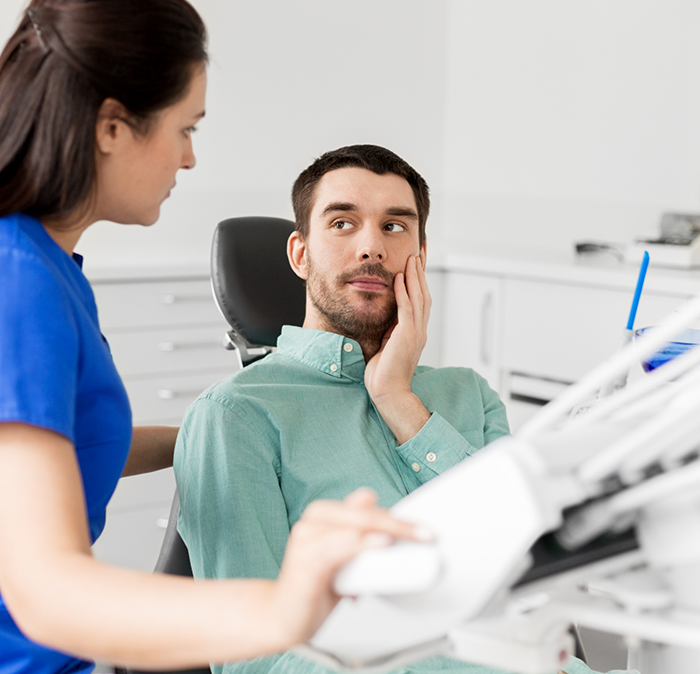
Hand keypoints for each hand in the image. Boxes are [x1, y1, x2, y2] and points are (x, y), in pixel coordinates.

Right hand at [270, 488, 431, 646]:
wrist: (282, 617)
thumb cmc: (314, 587)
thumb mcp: (346, 560)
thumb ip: (363, 541)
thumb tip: (388, 528)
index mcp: (324, 515)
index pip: (367, 508)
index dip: (397, 516)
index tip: (424, 530)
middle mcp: (313, 521)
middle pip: (364, 514)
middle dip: (398, 524)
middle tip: (425, 535)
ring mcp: (306, 538)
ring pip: (354, 526)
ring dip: (385, 530)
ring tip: (409, 537)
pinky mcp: (304, 560)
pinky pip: (338, 547)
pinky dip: (362, 544)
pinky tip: (380, 544)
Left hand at [364, 255, 431, 442]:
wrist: (388, 392)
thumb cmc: (383, 373)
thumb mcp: (387, 345)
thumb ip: (389, 329)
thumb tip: (384, 317)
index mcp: (415, 332)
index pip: (420, 300)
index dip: (419, 280)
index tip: (416, 263)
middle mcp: (419, 329)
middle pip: (424, 293)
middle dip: (421, 272)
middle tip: (419, 251)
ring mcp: (416, 332)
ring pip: (419, 297)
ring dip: (415, 276)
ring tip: (412, 257)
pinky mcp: (407, 336)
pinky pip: (407, 308)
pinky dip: (404, 291)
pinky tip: (400, 277)